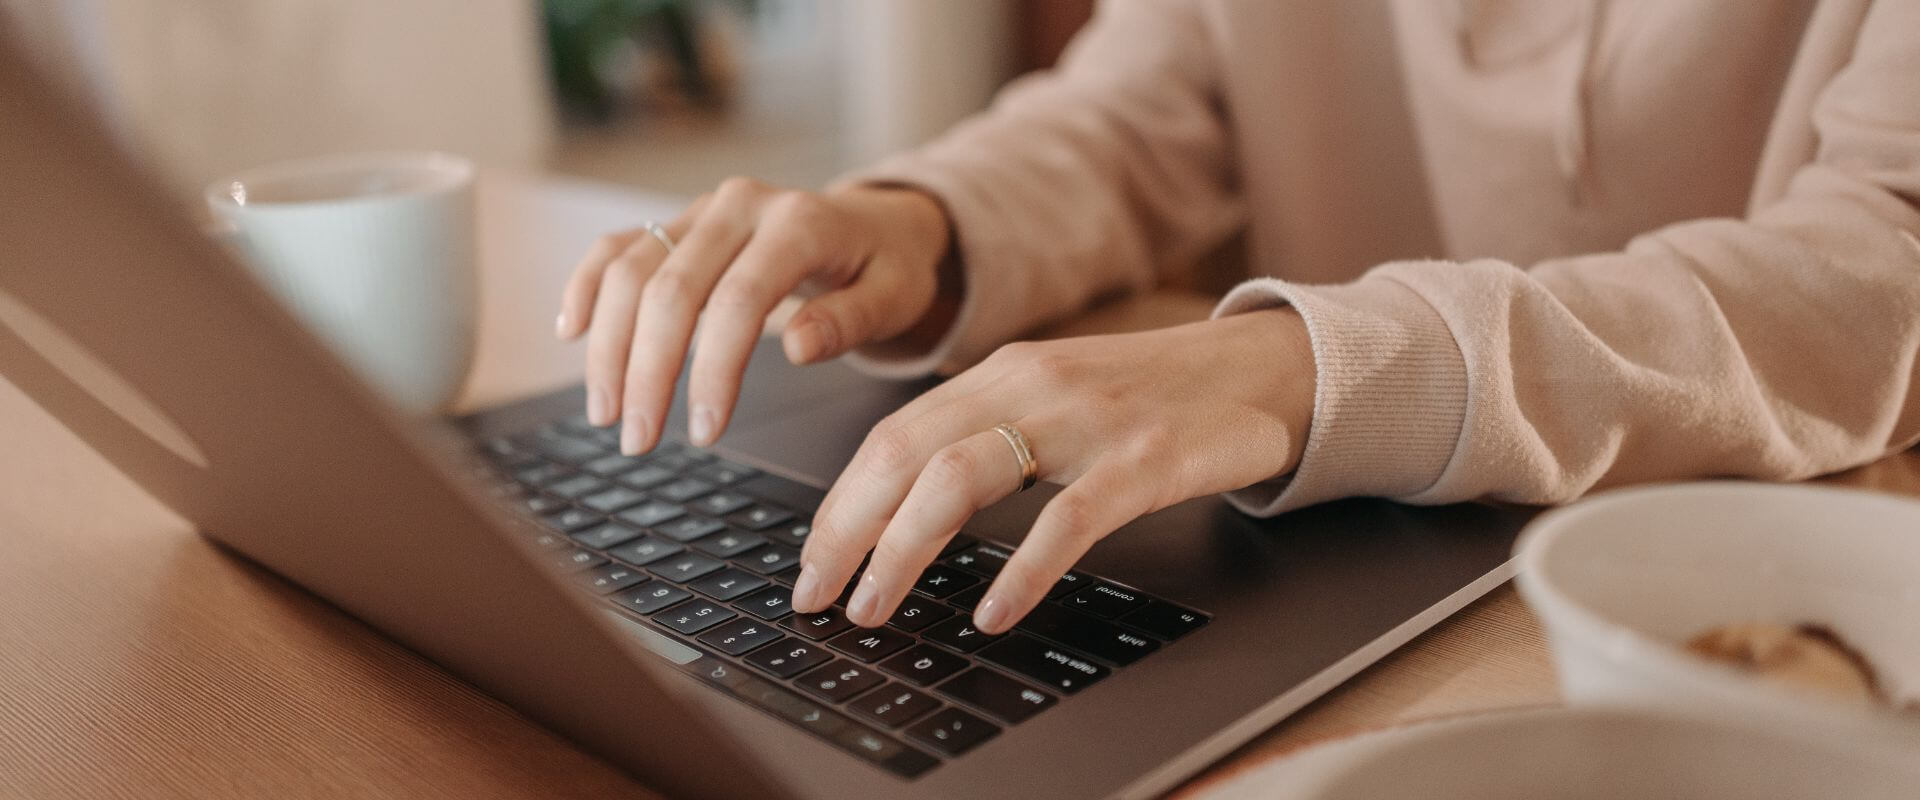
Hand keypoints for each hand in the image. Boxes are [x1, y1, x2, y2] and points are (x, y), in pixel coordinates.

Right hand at [556, 178, 952, 452]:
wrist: (877, 223)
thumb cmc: (887, 268)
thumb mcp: (895, 296)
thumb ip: (850, 320)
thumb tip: (798, 346)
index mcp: (799, 222)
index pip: (739, 301)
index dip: (713, 370)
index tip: (704, 432)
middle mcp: (740, 206)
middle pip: (671, 288)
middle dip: (646, 370)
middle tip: (638, 439)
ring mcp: (702, 210)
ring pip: (631, 269)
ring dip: (609, 344)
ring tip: (605, 412)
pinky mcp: (678, 222)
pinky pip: (617, 246)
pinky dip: (587, 285)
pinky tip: (572, 332)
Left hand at [790, 309, 1316, 632]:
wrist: (1265, 369)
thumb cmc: (1154, 397)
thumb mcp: (1056, 400)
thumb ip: (989, 436)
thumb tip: (905, 511)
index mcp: (1002, 374)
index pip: (891, 437)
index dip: (839, 504)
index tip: (810, 562)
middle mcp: (1032, 386)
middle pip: (906, 454)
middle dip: (846, 532)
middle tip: (816, 597)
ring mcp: (1088, 420)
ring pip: (962, 476)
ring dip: (904, 550)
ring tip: (876, 607)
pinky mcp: (1145, 458)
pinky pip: (1068, 519)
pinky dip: (1021, 571)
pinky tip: (994, 613)